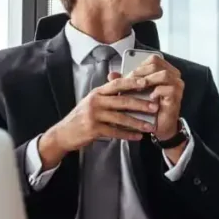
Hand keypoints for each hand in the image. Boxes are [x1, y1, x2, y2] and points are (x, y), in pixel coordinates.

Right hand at [40, 75, 158, 162]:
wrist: (63, 133)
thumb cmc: (81, 116)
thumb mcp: (92, 101)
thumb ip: (107, 95)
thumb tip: (126, 85)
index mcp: (97, 92)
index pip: (117, 84)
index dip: (132, 82)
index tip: (147, 81)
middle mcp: (95, 101)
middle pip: (122, 101)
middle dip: (141, 104)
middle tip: (155, 106)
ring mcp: (94, 115)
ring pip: (121, 118)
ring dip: (138, 123)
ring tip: (151, 126)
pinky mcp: (93, 129)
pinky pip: (115, 132)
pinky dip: (128, 135)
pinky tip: (138, 137)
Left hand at [127, 54, 183, 140]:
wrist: (157, 126)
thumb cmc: (148, 106)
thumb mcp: (135, 92)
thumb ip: (125, 82)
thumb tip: (111, 74)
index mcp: (165, 70)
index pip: (153, 59)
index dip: (139, 66)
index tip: (129, 75)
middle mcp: (174, 75)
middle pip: (156, 65)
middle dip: (140, 73)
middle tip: (130, 82)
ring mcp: (177, 85)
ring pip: (163, 74)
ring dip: (148, 80)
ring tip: (139, 88)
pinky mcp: (177, 96)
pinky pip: (168, 89)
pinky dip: (157, 91)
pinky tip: (150, 97)